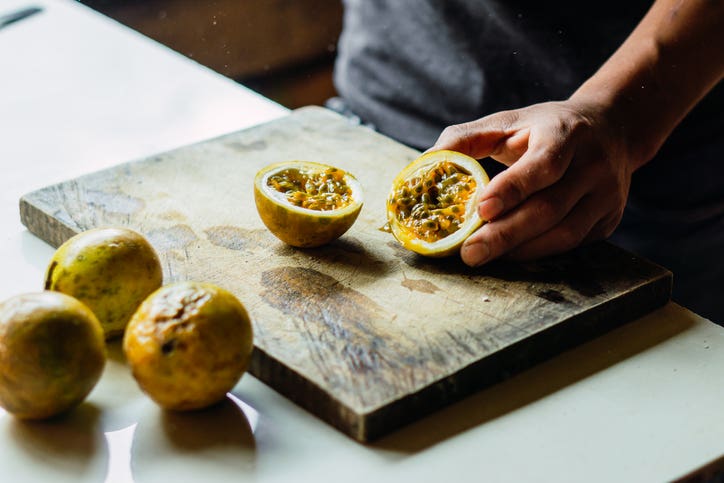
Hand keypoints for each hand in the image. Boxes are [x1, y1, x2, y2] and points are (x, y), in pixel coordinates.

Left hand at [431, 100, 637, 265]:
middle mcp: (594, 164)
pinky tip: (509, 254)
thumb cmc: (544, 128)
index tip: (481, 209)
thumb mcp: (508, 122)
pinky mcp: (608, 220)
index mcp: (566, 132)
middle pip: (550, 207)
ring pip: (564, 233)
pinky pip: (572, 244)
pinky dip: (537, 252)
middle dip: (506, 234)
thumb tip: (427, 163)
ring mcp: (607, 195)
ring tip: (482, 256)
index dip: (513, 188)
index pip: (544, 164)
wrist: (612, 130)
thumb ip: (466, 138)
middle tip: (469, 252)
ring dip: (520, 249)